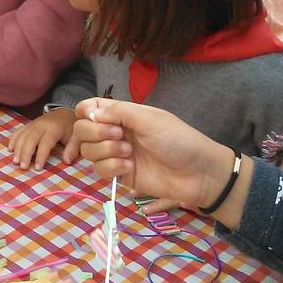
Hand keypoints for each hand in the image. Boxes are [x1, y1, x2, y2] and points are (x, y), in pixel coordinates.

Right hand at [9, 108, 77, 169]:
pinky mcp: (29, 124)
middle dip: (26, 153)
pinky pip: (19, 131)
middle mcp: (41, 125)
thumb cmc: (71, 128)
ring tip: (15, 161)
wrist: (64, 113)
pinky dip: (13, 139)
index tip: (37, 167)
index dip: (41, 155)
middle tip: (23, 166)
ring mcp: (33, 124)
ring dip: (17, 148)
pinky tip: (10, 149)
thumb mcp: (76, 137)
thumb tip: (66, 161)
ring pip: (22, 136)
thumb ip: (73, 148)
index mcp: (54, 128)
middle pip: (30, 139)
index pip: (45, 143)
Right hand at [73, 98, 235, 210]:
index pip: (90, 108)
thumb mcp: (149, 119)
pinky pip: (100, 170)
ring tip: (128, 154)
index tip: (94, 117)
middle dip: (95, 133)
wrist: (199, 174)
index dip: (85, 111)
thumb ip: (118, 112)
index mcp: (122, 114)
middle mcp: (115, 133)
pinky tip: (129, 167)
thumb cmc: (178, 140)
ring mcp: (116, 154)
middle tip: (118, 136)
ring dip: (105, 151)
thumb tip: (89, 114)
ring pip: (88, 151)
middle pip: (82, 130)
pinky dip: (111, 167)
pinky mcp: (120, 175)